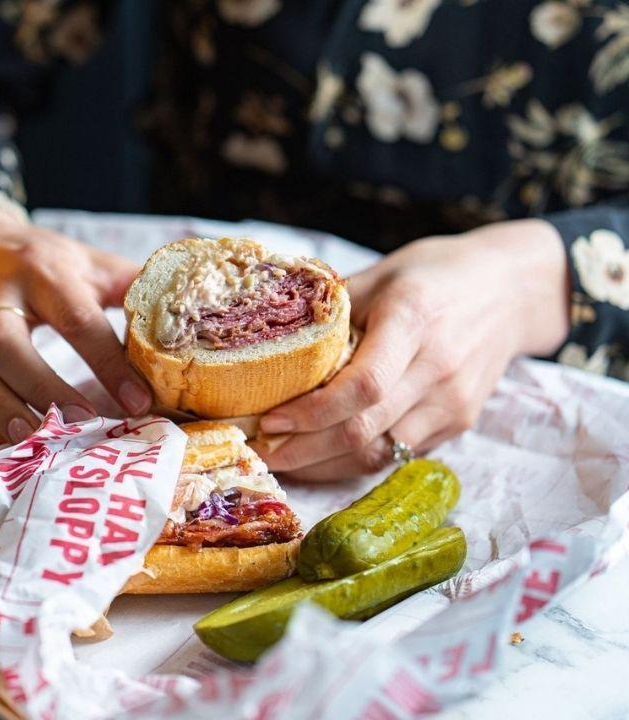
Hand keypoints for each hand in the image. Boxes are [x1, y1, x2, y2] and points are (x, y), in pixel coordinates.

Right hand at [0, 205, 151, 441]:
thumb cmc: (37, 258)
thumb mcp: (83, 260)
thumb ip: (130, 287)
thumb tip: (188, 317)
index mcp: (43, 273)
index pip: (77, 319)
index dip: (108, 362)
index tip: (139, 400)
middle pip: (9, 345)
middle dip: (46, 386)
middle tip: (86, 421)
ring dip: (7, 408)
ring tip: (39, 438)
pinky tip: (14, 441)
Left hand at [256, 219, 570, 480]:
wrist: (512, 290)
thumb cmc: (435, 274)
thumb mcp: (380, 275)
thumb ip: (332, 312)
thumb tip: (271, 342)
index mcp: (413, 321)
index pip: (362, 387)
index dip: (311, 413)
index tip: (270, 420)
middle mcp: (438, 368)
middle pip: (365, 430)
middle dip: (305, 451)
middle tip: (263, 452)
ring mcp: (453, 403)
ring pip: (379, 454)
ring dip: (325, 465)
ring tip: (283, 458)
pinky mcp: (459, 424)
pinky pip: (398, 453)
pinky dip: (354, 460)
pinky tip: (321, 455)